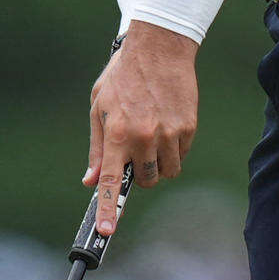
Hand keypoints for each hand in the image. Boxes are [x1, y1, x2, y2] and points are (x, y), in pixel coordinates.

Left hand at [86, 22, 198, 234]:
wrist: (158, 47)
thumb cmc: (122, 76)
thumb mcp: (98, 107)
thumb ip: (97, 148)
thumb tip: (91, 180)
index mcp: (116, 133)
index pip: (112, 181)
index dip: (109, 209)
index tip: (107, 231)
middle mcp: (143, 136)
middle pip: (145, 181)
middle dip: (140, 174)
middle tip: (135, 150)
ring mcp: (168, 133)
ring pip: (166, 172)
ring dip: (158, 164)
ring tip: (151, 135)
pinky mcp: (187, 128)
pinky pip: (180, 156)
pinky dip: (173, 150)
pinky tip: (165, 125)